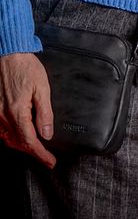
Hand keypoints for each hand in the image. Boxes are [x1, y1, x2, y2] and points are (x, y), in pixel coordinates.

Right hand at [0, 53, 55, 167]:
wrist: (8, 56)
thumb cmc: (27, 69)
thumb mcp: (42, 88)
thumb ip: (45, 113)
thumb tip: (47, 134)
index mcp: (17, 113)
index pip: (30, 141)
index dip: (41, 154)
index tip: (50, 162)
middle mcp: (3, 117)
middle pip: (18, 144)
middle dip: (33, 152)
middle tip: (47, 157)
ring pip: (8, 140)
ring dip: (22, 146)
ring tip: (37, 149)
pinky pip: (1, 132)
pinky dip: (12, 138)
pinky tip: (20, 136)